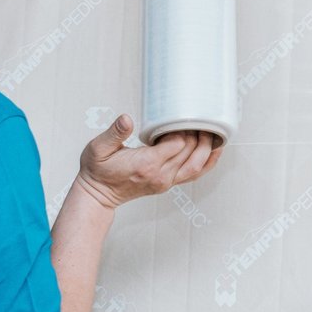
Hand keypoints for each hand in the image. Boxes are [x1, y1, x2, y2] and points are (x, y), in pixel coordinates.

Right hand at [72, 114, 220, 209]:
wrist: (97, 194)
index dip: (182, 129)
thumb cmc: (97, 171)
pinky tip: (213, 150)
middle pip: (191, 153)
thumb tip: (126, 119)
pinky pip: (194, 174)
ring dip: (208, 148)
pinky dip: (207, 162)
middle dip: (198, 134)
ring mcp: (166, 181)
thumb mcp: (98, 148)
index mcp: (146, 164)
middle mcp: (160, 175)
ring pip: (197, 165)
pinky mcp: (168, 183)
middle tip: (196, 117)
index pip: (177, 144)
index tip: (178, 117)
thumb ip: (114, 133)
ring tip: (212, 130)